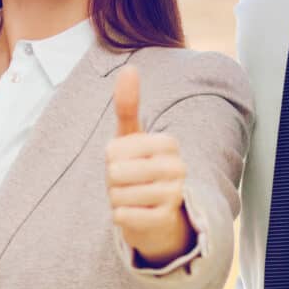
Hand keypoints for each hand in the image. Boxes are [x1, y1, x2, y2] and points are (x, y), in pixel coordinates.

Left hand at [106, 67, 195, 265]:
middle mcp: (178, 168)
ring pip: (118, 195)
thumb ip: (127, 104)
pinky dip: (120, 216)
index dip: (110, 158)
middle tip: (127, 183)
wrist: (156, 215)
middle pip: (116, 172)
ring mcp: (174, 195)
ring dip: (116, 199)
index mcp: (169, 144)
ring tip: (131, 197)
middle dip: (112, 181)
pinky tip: (134, 213)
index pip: (114, 150)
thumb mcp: (130, 136)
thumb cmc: (138, 169)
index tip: (126, 162)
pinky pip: (124, 216)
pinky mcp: (165, 220)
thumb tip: (129, 68)